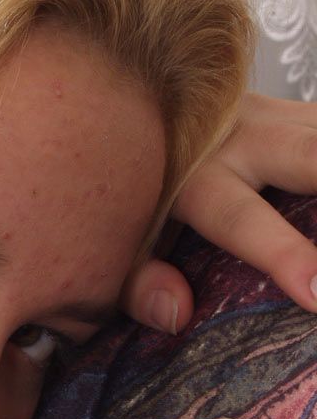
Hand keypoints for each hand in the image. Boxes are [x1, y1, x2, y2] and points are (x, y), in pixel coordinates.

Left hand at [121, 93, 316, 333]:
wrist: (138, 105)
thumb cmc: (138, 189)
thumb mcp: (121, 240)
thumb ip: (139, 282)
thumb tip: (177, 314)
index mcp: (193, 177)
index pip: (244, 220)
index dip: (286, 255)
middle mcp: (239, 137)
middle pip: (314, 156)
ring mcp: (278, 116)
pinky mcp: (302, 110)